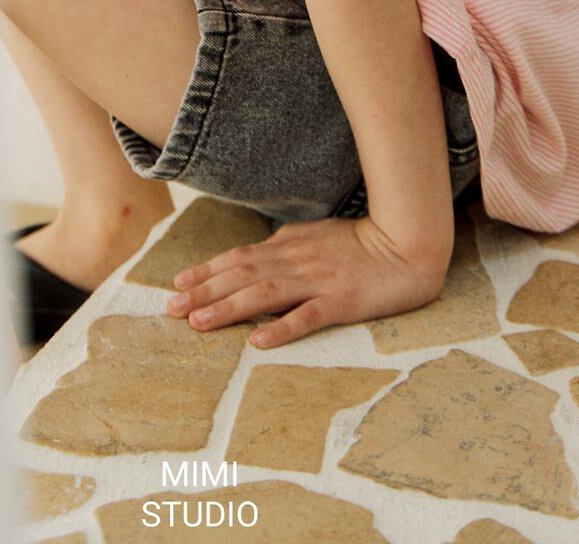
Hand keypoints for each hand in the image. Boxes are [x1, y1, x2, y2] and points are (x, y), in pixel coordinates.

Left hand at [165, 214, 452, 348]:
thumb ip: (286, 247)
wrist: (406, 244)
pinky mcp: (341, 301)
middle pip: (242, 275)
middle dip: (204, 291)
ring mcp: (318, 280)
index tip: (178, 283)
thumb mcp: (316, 237)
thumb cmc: (362, 242)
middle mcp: (297, 260)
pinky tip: (259, 341)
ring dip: (229, 308)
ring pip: (265, 294)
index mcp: (290, 245)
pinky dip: (281, 328)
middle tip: (171, 308)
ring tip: (199, 323)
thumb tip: (256, 259)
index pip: (240, 258)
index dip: (207, 270)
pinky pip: (307, 316)